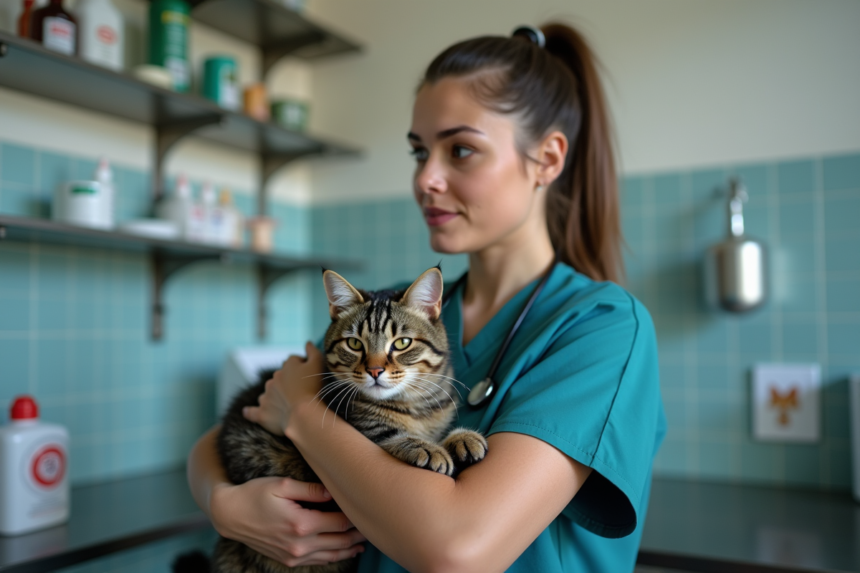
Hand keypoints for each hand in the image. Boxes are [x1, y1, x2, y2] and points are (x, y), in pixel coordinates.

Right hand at [210, 476, 365, 566]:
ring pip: (332, 555)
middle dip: (358, 533)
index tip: (368, 507)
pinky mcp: (288, 560)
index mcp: (300, 523)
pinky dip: (335, 556)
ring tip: (366, 539)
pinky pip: (319, 561)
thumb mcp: (281, 484)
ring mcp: (294, 555)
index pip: (339, 522)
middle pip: (339, 541)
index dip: (356, 516)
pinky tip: (346, 550)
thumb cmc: (254, 494)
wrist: (230, 514)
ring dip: (350, 547)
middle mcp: (299, 544)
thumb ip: (310, 489)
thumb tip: (334, 490)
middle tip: (374, 524)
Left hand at [243, 342, 324, 435]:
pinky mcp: (262, 413)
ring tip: (286, 405)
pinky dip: (250, 411)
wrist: (303, 415)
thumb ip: (313, 352)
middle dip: (288, 382)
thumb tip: (307, 343)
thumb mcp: (318, 365)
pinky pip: (252, 411)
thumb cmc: (313, 389)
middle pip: (280, 377)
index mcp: (287, 367)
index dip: (302, 366)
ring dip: (275, 395)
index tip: (310, 375)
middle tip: (301, 392)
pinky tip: (246, 412)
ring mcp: (266, 396)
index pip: (294, 361)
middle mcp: (274, 379)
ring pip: (269, 392)